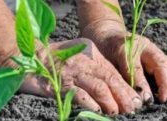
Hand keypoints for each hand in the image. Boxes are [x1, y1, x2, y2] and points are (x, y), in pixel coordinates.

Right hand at [19, 38, 141, 114]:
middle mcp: (86, 61)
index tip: (136, 98)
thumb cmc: (56, 57)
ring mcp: (74, 71)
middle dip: (124, 95)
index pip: (113, 72)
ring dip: (111, 101)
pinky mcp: (61, 82)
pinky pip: (79, 93)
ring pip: (99, 86)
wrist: (29, 55)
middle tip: (134, 107)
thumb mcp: (80, 55)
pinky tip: (99, 111)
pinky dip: (90, 102)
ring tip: (120, 112)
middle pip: (110, 79)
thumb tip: (112, 86)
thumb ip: (95, 67)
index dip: (126, 87)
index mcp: (93, 54)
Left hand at [82, 21, 166, 102]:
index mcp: (127, 47)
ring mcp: (154, 50)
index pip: (136, 67)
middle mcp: (144, 47)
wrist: (109, 36)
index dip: (141, 84)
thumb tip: (132, 97)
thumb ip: (118, 76)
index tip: (146, 100)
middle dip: (165, 83)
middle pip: (160, 64)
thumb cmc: (105, 51)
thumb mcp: (106, 62)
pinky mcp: (160, 55)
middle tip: (165, 100)